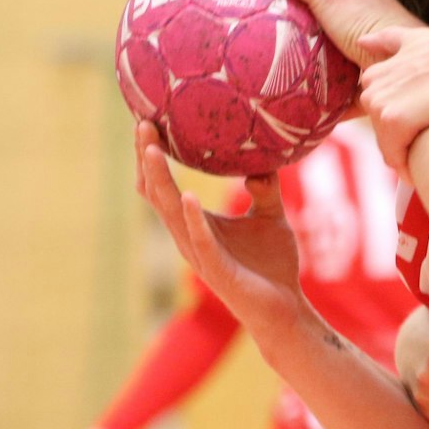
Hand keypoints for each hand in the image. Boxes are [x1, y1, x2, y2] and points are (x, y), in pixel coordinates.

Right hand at [134, 122, 304, 335]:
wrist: (285, 309)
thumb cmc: (272, 265)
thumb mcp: (271, 214)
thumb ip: (264, 187)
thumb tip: (260, 163)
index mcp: (194, 222)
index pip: (162, 184)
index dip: (152, 155)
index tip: (148, 119)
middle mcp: (188, 235)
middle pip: (156, 192)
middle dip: (147, 158)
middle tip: (143, 122)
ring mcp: (199, 253)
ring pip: (170, 212)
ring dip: (161, 179)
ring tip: (154, 148)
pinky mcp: (217, 270)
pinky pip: (201, 241)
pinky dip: (193, 218)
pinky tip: (189, 197)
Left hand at [357, 24, 428, 171]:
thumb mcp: (413, 39)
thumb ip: (387, 41)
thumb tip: (363, 39)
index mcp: (373, 75)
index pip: (381, 114)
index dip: (402, 125)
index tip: (419, 132)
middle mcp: (370, 90)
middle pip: (382, 132)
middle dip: (402, 143)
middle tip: (427, 149)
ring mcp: (380, 107)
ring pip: (388, 147)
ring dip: (405, 158)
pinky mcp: (395, 123)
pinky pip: (396, 157)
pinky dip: (407, 169)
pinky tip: (421, 174)